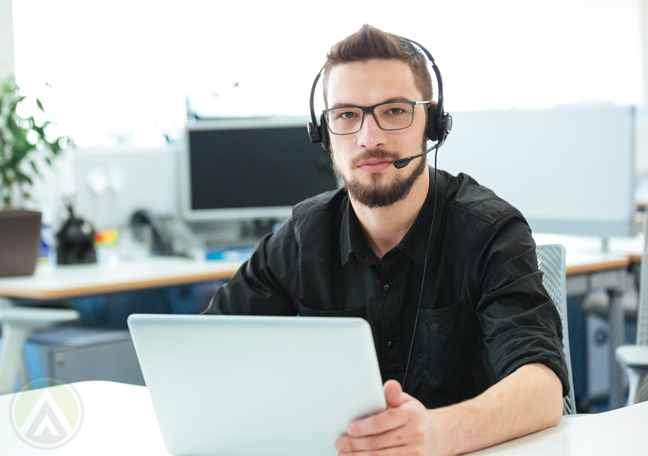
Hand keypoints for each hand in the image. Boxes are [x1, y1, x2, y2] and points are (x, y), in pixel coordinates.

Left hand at [334, 380, 450, 455]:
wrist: (440, 435)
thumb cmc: (415, 416)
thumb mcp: (406, 401)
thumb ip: (392, 396)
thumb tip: (389, 385)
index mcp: (411, 414)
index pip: (381, 422)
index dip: (362, 428)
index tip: (348, 428)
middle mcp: (416, 434)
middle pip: (377, 443)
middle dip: (354, 445)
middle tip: (340, 444)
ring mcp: (417, 453)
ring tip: (344, 455)